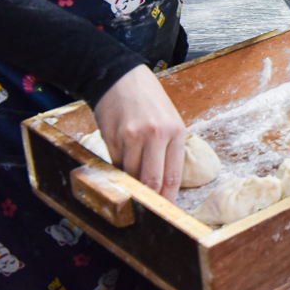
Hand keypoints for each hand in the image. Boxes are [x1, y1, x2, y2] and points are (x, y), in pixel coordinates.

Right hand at [92, 66, 186, 201]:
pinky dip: (118, 171)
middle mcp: (156, 135)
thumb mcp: (169, 120)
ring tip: (132, 188)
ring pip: (131, 175)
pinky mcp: (112, 137)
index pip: (173, 176)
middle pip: (151, 180)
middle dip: (149, 199)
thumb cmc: (149, 100)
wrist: (120, 77)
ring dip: (131, 185)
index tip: (167, 211)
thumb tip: (162, 183)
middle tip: (147, 210)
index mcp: (176, 132)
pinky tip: (119, 167)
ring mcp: (132, 136)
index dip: (168, 199)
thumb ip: (167, 149)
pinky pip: (115, 164)